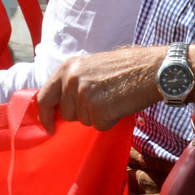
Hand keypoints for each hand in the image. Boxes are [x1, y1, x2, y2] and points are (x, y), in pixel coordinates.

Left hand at [36, 46, 166, 131]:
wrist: (150, 69)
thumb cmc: (126, 67)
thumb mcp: (91, 67)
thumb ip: (73, 82)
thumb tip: (60, 107)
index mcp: (67, 67)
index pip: (44, 97)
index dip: (45, 115)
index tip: (49, 127)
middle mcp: (71, 80)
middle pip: (66, 113)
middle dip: (81, 113)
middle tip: (101, 99)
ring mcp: (83, 95)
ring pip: (83, 121)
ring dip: (96, 116)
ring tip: (112, 98)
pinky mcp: (98, 109)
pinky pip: (98, 125)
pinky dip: (109, 120)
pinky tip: (119, 105)